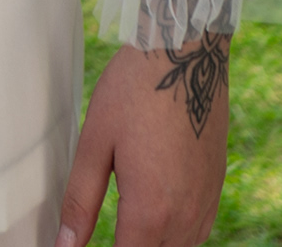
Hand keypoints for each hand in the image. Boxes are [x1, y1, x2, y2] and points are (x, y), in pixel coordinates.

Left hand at [55, 43, 229, 246]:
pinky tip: (157, 217)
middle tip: (106, 227)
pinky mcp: (217, 187)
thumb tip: (64, 245)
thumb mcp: (95, 144)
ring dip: (152, 242)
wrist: (186, 53)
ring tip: (126, 225)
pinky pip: (198, 232)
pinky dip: (176, 235)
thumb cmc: (135, 91)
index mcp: (151, 211)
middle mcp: (185, 217)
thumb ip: (79, 202)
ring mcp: (206, 203)